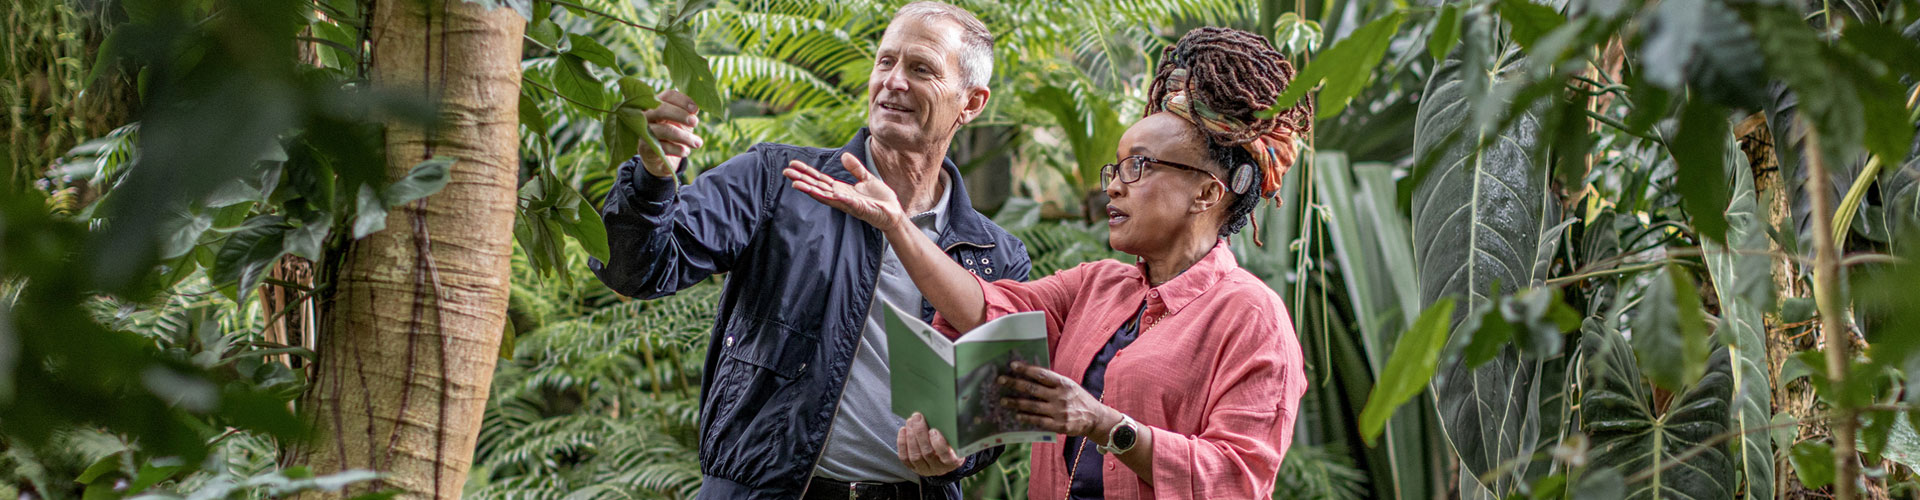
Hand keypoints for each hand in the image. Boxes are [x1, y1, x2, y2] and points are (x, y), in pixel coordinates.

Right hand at [640, 89, 701, 177]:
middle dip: (681, 115)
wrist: (660, 159)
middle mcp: (646, 114)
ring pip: (664, 130)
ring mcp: (643, 130)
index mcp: (657, 104)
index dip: (683, 100)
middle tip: (695, 122)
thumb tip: (695, 109)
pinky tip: (685, 151)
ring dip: (684, 137)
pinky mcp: (643, 147)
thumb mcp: (682, 122)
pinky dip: (677, 149)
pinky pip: (662, 147)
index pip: (668, 95)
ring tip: (697, 143)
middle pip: (661, 109)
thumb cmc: (673, 135)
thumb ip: (688, 114)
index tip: (695, 109)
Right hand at [783, 153, 905, 229]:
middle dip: (802, 180)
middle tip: (786, 172)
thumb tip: (844, 155)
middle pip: (817, 187)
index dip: (807, 172)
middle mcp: (841, 197)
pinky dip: (841, 199)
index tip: (793, 165)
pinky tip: (833, 194)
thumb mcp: (867, 178)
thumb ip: (855, 168)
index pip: (820, 179)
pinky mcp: (860, 209)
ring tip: (797, 184)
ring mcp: (849, 204)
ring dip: (812, 190)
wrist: (894, 213)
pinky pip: (849, 203)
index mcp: (841, 189)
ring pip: (826, 196)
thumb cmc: (879, 198)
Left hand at [896, 412, 963, 475]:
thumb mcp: (955, 438)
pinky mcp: (913, 468)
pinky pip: (905, 458)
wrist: (943, 457)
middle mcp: (939, 468)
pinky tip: (904, 430)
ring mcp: (925, 470)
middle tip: (917, 417)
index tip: (933, 430)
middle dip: (920, 433)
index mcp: (953, 461)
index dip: (939, 443)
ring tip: (911, 421)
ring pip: (915, 456)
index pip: (946, 456)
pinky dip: (902, 443)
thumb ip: (949, 431)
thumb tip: (936, 415)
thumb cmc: (950, 442)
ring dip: (911, 436)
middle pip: (927, 453)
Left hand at [999, 361, 1116, 438]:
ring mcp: (1059, 412)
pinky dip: (1026, 418)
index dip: (1026, 369)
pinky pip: (1038, 421)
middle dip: (1015, 384)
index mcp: (1063, 384)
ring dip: (1016, 403)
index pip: (1041, 374)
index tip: (1012, 366)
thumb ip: (1052, 382)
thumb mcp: (1069, 386)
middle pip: (1033, 389)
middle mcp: (1061, 396)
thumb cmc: (1078, 399)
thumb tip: (1030, 375)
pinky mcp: (1059, 425)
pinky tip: (1017, 416)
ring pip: (1032, 406)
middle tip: (1000, 381)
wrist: (1095, 418)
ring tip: (1003, 400)